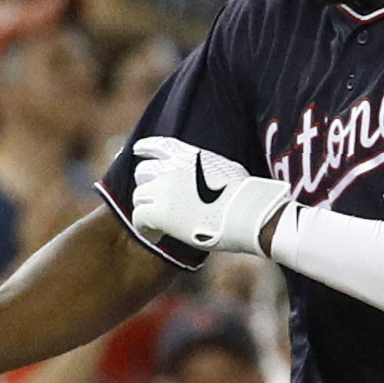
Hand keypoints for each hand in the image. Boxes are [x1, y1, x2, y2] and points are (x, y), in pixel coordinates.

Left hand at [133, 133, 294, 257]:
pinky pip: (139, 218)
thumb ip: (213, 169)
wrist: (245, 211)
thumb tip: (217, 177)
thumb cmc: (246, 195)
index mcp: (189, 156)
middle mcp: (172, 169)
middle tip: (154, 202)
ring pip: (138, 196)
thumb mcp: (229, 170)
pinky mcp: (158, 212)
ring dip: (145, 208)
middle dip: (147, 187)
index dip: (145, 149)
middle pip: (143, 173)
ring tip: (154, 223)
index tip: (137, 151)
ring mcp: (164, 190)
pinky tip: (155, 236)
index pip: (158, 146)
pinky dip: (145, 228)